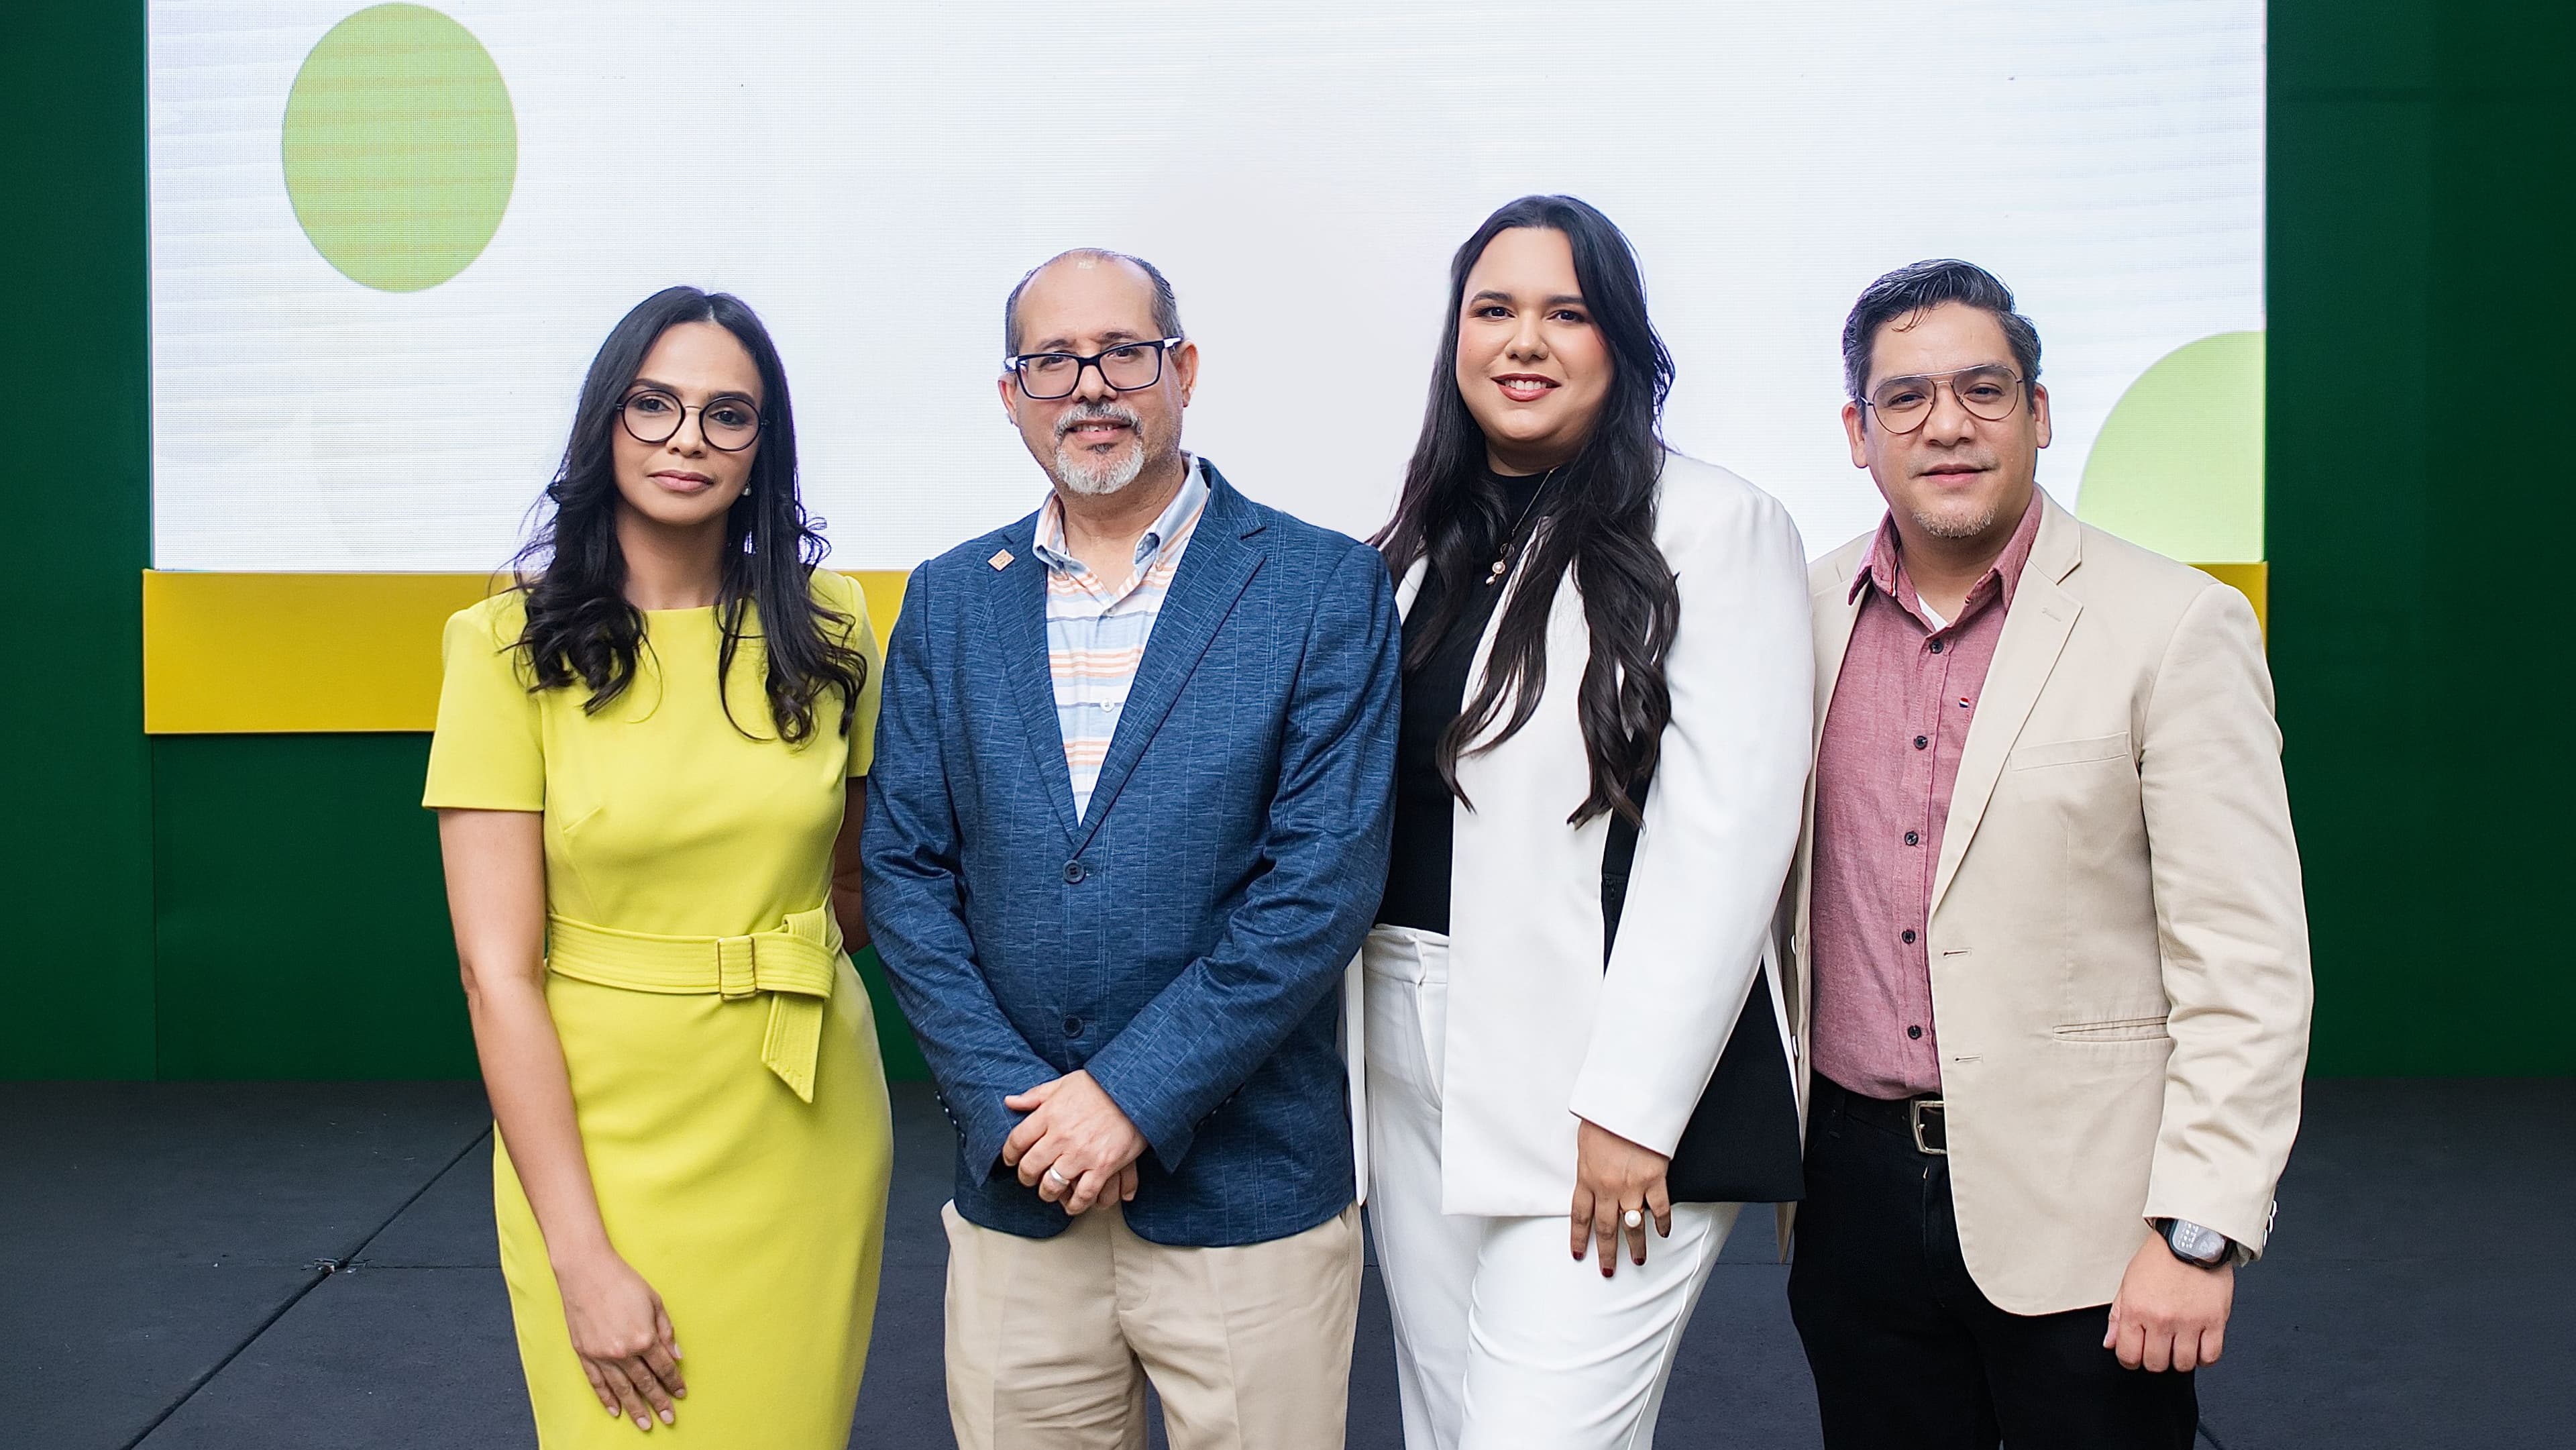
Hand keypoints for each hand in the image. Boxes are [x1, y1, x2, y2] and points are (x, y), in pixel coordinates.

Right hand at [553, 1246, 685, 1429]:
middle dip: (658, 1402)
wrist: (586, 1271)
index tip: (681, 1393)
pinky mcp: (584, 1354)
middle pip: (644, 1383)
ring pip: (622, 1389)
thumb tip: (676, 1356)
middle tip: (668, 1419)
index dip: (674, 1382)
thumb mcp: (654, 1301)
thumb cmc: (623, 1282)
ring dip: (635, 1408)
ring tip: (645, 1424)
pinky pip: (597, 1383)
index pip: (663, 1368)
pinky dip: (607, 1398)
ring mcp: (601, 1355)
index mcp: (644, 1337)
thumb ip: (666, 1331)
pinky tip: (616, 1410)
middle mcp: (623, 1351)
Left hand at [1002, 1070, 1147, 1214]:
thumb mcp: (1063, 1083)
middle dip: (1026, 1177)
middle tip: (1029, 1178)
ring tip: (1049, 1192)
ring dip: (1047, 1193)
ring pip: (1052, 1185)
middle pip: (1030, 1167)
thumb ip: (1035, 1095)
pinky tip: (1072, 1204)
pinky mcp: (1103, 1166)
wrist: (1135, 1091)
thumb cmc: (1100, 1085)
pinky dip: (1076, 1204)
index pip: (1016, 1141)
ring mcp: (1082, 1153)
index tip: (1011, 1160)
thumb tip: (1010, 1102)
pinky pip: (1083, 1194)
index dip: (1009, 1154)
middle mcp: (1061, 1136)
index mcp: (1049, 1114)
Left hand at [1569, 1117, 1672, 1276]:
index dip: (1579, 1238)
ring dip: (1636, 1247)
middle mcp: (1607, 1188)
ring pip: (1633, 1226)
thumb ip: (1587, 1165)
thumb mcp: (1584, 1143)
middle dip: (1607, 1253)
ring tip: (1639, 1260)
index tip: (1579, 1254)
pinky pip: (1659, 1208)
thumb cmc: (1603, 1118)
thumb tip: (1588, 1177)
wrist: (1627, 1104)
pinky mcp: (1653, 1179)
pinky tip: (1663, 1233)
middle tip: (1608, 1270)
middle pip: (1606, 1228)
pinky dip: (1662, 1223)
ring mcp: (1631, 1186)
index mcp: (1586, 1178)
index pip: (1580, 1216)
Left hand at [2105, 1230, 2234, 1370]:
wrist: (2191, 1237)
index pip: (2128, 1354)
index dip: (2130, 1360)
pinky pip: (2210, 1356)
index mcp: (2136, 1309)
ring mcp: (2189, 1322)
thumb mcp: (2129, 1282)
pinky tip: (2198, 1346)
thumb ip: (2118, 1316)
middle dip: (2154, 1360)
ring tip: (2178, 1345)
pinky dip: (2204, 1357)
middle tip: (2158, 1347)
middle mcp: (2161, 1319)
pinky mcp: (2215, 1321)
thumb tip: (2110, 1342)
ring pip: (2183, 1364)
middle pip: (2155, 1364)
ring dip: (2179, 1359)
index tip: (2135, 1356)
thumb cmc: (2160, 1257)